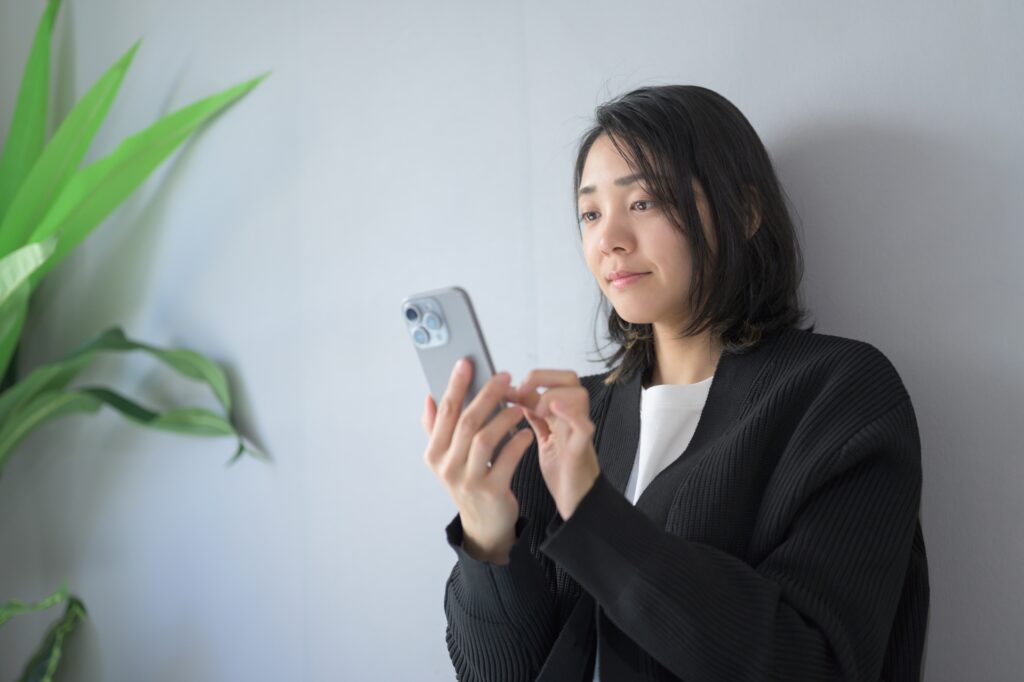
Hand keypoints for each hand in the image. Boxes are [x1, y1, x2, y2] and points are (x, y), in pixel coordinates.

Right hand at [422, 357, 534, 563]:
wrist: (484, 524)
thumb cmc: (468, 482)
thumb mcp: (446, 458)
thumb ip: (435, 429)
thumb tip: (429, 398)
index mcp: (434, 453)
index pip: (445, 411)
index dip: (456, 384)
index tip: (467, 362)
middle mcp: (446, 467)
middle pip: (467, 421)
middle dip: (487, 394)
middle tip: (505, 377)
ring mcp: (467, 481)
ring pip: (485, 438)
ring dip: (504, 417)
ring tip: (519, 406)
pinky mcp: (490, 492)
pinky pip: (506, 460)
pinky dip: (518, 443)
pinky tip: (527, 433)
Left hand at [510, 369, 599, 519]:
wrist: (576, 502)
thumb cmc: (562, 471)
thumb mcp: (544, 437)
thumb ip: (534, 415)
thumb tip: (513, 394)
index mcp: (561, 414)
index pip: (553, 379)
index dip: (531, 377)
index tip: (509, 388)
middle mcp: (572, 418)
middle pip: (570, 378)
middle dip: (543, 377)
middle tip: (523, 391)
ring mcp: (577, 432)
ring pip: (579, 395)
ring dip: (553, 395)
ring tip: (536, 410)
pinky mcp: (580, 450)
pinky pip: (584, 426)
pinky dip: (571, 414)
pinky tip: (554, 410)